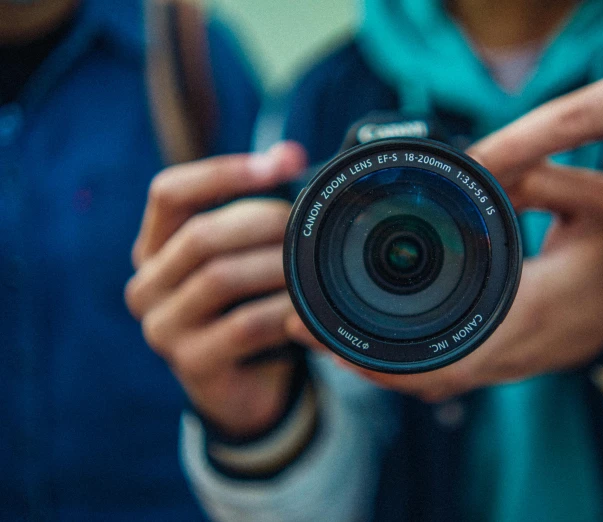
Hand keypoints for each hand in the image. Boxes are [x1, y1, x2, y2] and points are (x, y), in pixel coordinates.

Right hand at [125, 142, 307, 437]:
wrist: (247, 386)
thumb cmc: (249, 307)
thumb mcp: (246, 257)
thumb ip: (257, 212)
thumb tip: (291, 154)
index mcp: (154, 247)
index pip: (170, 192)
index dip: (224, 171)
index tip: (284, 160)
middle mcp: (147, 285)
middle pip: (200, 234)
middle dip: (262, 222)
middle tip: (307, 225)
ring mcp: (163, 328)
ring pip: (219, 278)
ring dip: (276, 266)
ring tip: (313, 265)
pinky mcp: (191, 364)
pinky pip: (244, 325)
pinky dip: (283, 310)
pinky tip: (308, 308)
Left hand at [289, 164, 602, 401]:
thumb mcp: (594, 205)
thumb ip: (539, 177)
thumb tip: (480, 161)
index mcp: (520, 314)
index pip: (437, 343)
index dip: (374, 343)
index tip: (322, 321)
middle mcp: (499, 352)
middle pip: (411, 373)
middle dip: (349, 355)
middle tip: (297, 323)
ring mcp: (494, 365)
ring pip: (416, 380)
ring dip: (364, 363)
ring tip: (315, 332)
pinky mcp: (491, 363)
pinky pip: (431, 374)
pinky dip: (391, 365)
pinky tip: (360, 343)